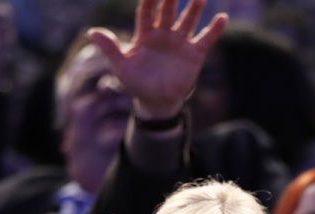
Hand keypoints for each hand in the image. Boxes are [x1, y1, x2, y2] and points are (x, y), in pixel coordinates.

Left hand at [89, 0, 227, 120]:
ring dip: (194, 9)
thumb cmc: (137, 83)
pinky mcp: (194, 54)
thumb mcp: (121, 67)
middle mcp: (163, 34)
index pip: (147, 10)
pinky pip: (206, 39)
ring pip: (187, 21)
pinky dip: (215, 29)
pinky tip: (222, 18)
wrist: (157, 102)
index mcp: (145, 34)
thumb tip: (92, 33)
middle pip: (167, 10)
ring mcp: (180, 43)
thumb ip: (110, 49)